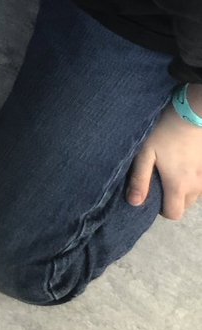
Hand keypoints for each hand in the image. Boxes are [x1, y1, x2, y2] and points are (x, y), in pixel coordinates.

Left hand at [127, 95, 201, 218]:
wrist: (190, 115)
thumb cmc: (163, 134)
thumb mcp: (145, 154)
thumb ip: (140, 179)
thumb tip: (134, 203)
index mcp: (178, 187)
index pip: (174, 214)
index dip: (162, 209)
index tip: (153, 194)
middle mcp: (196, 187)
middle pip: (184, 206)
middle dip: (172, 199)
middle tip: (160, 180)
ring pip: (194, 195)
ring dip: (183, 189)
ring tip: (170, 170)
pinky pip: (200, 182)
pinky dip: (191, 179)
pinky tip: (181, 163)